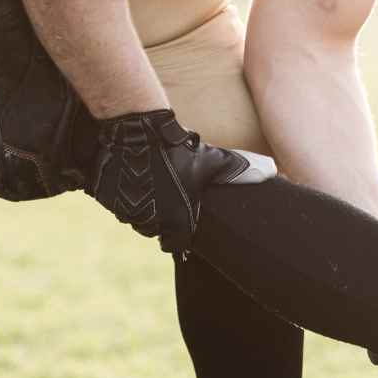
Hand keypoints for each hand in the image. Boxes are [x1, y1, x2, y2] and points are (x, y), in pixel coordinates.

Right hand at [88, 109, 274, 252]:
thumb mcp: (216, 162)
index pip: (176, 245)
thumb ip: (243, 172)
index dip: (180, 234)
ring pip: (134, 216)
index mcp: (175, 224)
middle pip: (153, 229)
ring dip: (142, 205)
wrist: (140, 132)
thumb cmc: (182, 151)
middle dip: (160, 218)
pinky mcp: (104, 198)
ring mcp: (123, 211)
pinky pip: (115, 203)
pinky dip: (124, 194)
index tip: (182, 219)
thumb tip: (273, 171)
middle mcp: (146, 223)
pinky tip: (135, 175)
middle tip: (167, 195)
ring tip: (152, 182)